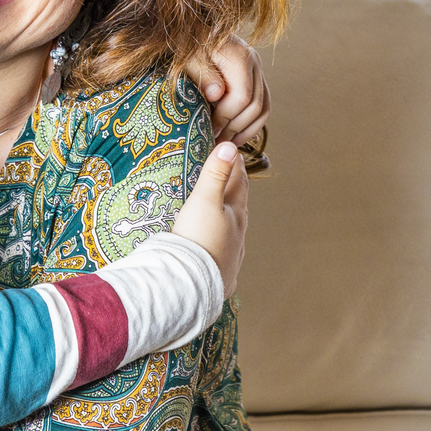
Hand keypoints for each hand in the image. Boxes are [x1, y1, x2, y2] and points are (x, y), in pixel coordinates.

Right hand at [171, 141, 247, 296]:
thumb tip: (230, 147)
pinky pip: (226, 258)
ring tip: (227, 212)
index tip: (234, 152)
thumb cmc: (197, 239)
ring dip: (232, 219)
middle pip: (240, 206)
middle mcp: (238, 234)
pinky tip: (220, 253)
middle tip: (233, 176)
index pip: (239, 183)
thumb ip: (215, 174)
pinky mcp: (222, 274)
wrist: (191, 283)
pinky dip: (224, 249)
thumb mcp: (204, 201)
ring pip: (236, 232)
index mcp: (236, 214)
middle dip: (237, 189)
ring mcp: (232, 256)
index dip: (236, 166)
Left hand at [185, 36, 269, 145]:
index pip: (242, 97)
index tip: (208, 129)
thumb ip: (201, 74)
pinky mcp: (255, 77)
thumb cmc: (184, 43)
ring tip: (226, 143)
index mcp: (239, 55)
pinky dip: (252, 123)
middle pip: (255, 105)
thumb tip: (217, 95)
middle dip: (235, 127)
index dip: (226, 118)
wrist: (190, 28)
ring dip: (246, 130)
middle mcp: (254, 61)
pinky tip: (236, 135)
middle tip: (215, 141)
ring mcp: (257, 69)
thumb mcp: (186, 57)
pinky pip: (263, 104)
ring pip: (264, 108)